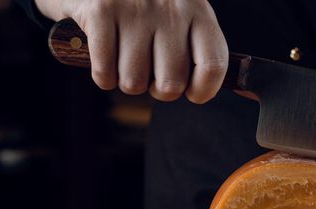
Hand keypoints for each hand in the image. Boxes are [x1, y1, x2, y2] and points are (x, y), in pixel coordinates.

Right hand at [35, 0, 227, 102]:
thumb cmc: (155, 12)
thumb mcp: (188, 22)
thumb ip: (203, 56)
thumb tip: (213, 92)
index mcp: (200, 14)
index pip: (212, 67)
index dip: (202, 91)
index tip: (191, 92)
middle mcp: (171, 10)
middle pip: (171, 84)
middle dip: (159, 90)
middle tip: (152, 71)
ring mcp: (136, 9)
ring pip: (134, 83)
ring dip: (128, 81)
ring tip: (128, 58)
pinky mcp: (102, 11)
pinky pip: (104, 73)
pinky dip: (104, 76)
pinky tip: (108, 57)